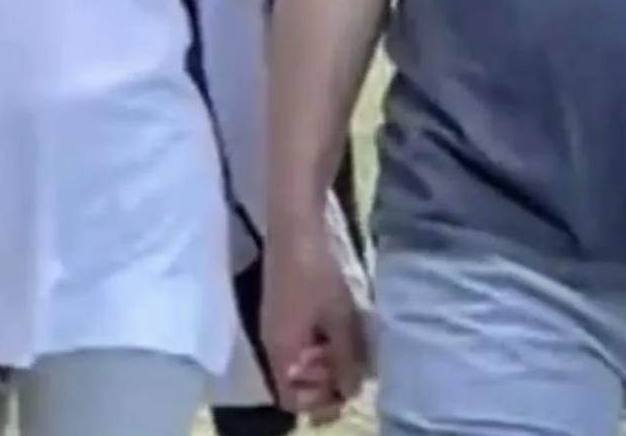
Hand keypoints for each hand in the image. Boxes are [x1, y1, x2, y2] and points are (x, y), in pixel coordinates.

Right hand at [262, 215, 367, 421]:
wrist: (294, 224)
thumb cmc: (315, 273)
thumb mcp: (339, 319)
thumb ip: (346, 359)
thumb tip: (351, 390)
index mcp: (280, 351)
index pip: (291, 399)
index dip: (318, 401)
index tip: (345, 384)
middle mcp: (272, 342)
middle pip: (295, 380)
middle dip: (325, 378)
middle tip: (353, 361)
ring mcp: (275, 321)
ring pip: (300, 356)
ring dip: (325, 355)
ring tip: (351, 340)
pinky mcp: (282, 304)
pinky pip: (299, 336)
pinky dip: (319, 337)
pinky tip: (340, 320)